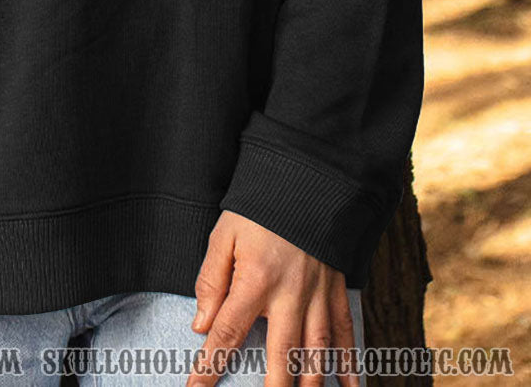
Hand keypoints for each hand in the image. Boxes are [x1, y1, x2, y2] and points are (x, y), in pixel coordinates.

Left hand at [187, 212, 359, 386]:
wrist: (306, 181)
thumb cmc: (258, 209)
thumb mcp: (224, 235)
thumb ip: (211, 280)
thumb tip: (200, 325)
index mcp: (255, 280)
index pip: (227, 334)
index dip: (209, 368)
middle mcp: (290, 295)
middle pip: (282, 358)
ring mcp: (318, 296)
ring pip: (317, 354)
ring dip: (309, 384)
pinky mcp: (337, 292)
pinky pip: (345, 335)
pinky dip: (348, 366)